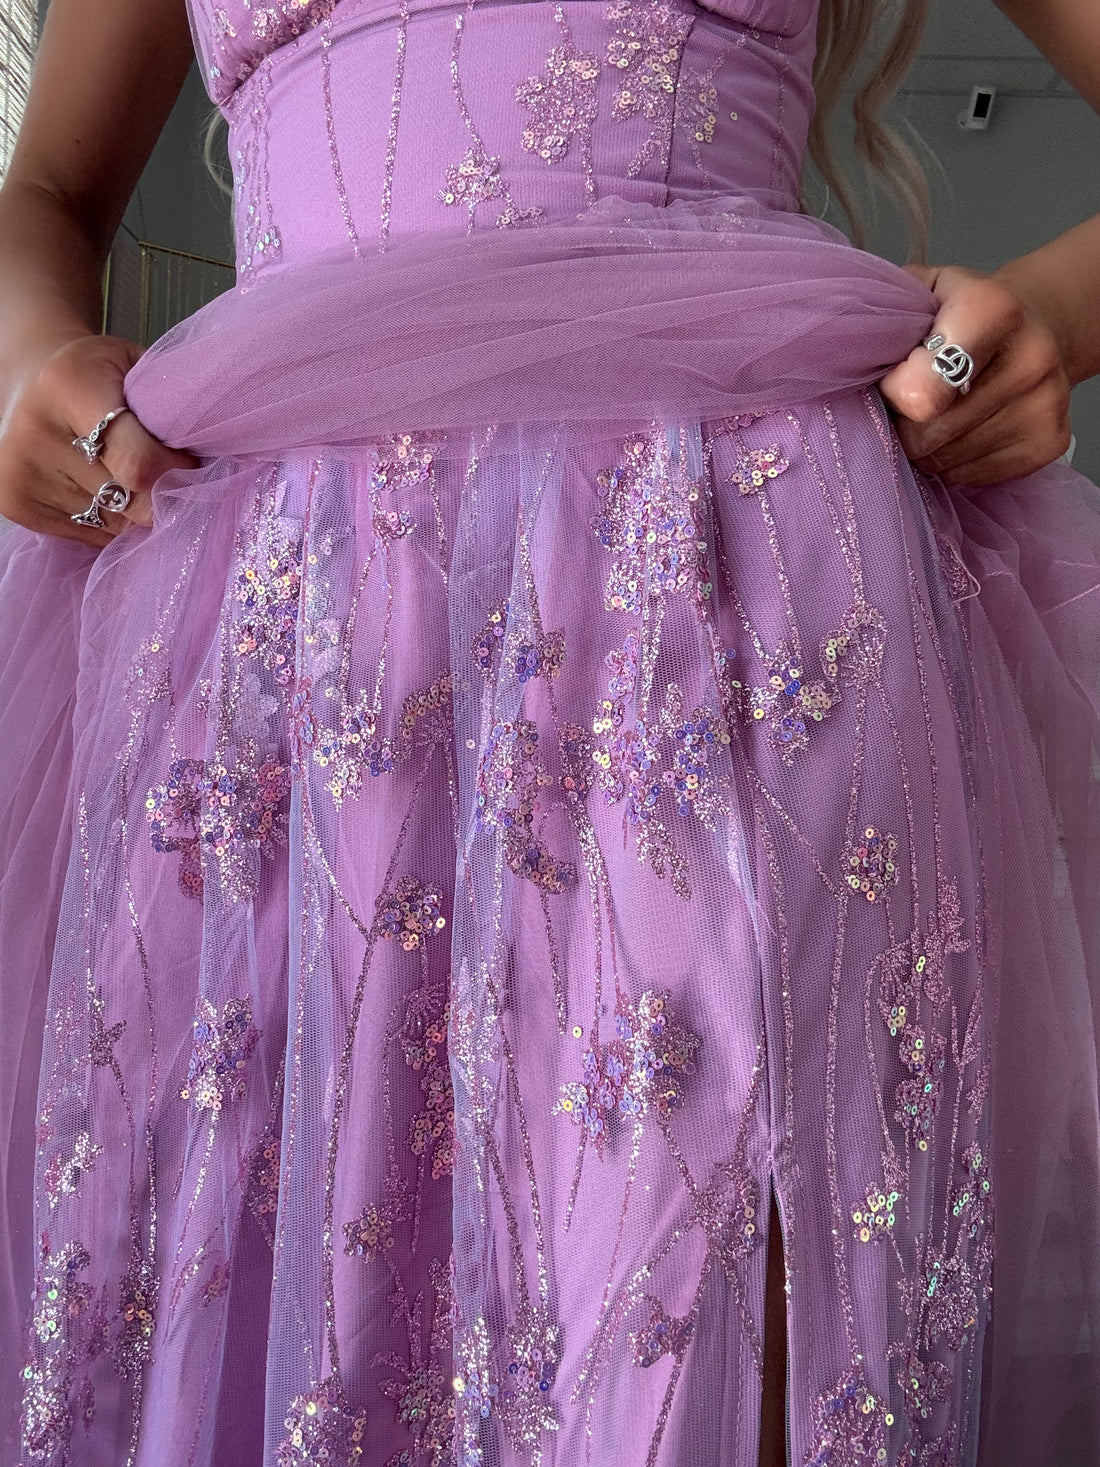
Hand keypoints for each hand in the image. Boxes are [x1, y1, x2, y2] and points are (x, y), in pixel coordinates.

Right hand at [0, 331, 197, 545]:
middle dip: (163, 496)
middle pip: (129, 501)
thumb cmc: (98, 373)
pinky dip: (112, 521)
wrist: (30, 378)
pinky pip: (91, 534)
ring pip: (113, 524)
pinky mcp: (14, 503)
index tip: (192, 465)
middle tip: (174, 479)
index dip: (176, 474)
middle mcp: (34, 432)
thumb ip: (171, 405)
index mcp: (69, 386)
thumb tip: (216, 462)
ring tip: (133, 479)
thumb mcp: (135, 365)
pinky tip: (106, 489)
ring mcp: (19, 472)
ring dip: (137, 511)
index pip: (138, 464)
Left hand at [878, 264, 1072, 488]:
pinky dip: (952, 463)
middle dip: (902, 426)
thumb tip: (843, 363)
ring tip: (936, 414)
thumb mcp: (918, 292)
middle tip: (907, 403)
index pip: (919, 393)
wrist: (1034, 324)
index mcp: (992, 310)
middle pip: (926, 435)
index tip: (892, 377)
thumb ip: (883, 321)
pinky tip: (961, 430)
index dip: (891, 393)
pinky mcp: (1050, 442)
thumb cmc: (957, 312)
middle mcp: (1030, 357)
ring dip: (924, 447)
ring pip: (945, 462)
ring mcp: (1046, 403)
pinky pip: (970, 477)